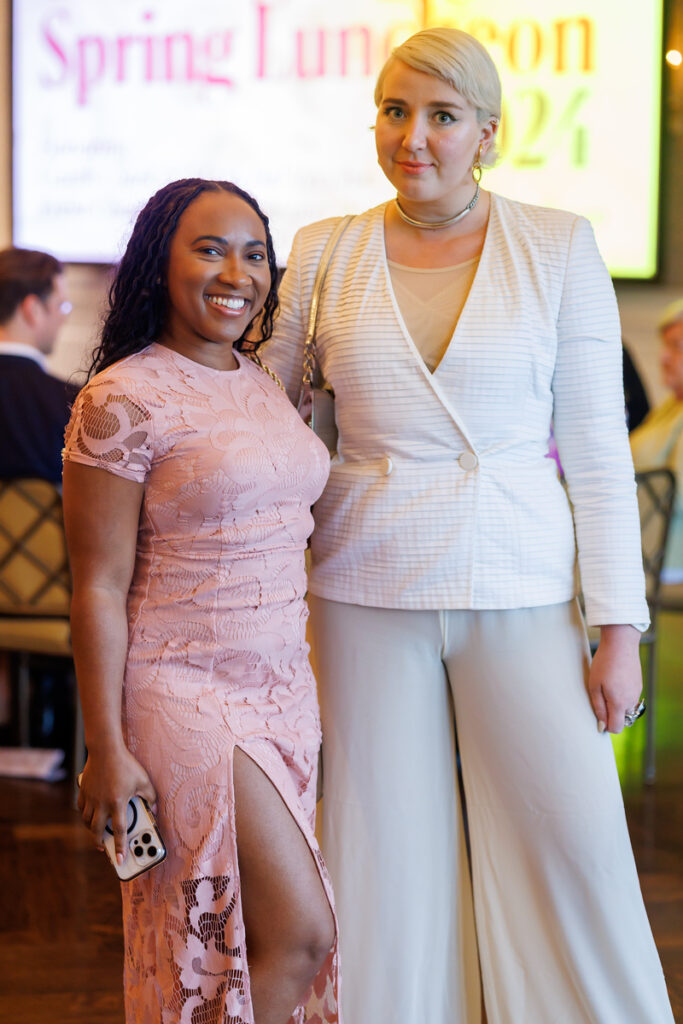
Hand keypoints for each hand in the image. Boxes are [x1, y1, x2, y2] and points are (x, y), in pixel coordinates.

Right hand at [77, 745, 156, 865]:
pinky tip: (89, 815)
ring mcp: (90, 798)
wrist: (105, 749)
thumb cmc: (126, 764)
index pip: (119, 831)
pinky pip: (81, 808)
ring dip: (91, 830)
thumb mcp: (143, 780)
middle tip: (104, 848)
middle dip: (100, 843)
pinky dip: (84, 815)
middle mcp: (102, 803)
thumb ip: (150, 797)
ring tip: (97, 833)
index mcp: (117, 803)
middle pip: (97, 831)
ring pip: (86, 821)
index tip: (120, 860)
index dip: (120, 847)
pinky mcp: (83, 791)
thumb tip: (154, 809)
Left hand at [589, 624, 642, 733]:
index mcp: (619, 703)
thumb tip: (602, 726)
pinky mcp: (639, 685)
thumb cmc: (604, 664)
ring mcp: (637, 692)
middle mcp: (631, 700)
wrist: (621, 644)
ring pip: (627, 708)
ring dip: (617, 705)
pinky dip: (623, 695)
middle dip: (612, 715)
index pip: (617, 728)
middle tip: (600, 698)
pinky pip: (631, 697)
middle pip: (623, 719)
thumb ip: (598, 707)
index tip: (598, 716)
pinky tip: (615, 681)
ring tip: (607, 687)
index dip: (606, 726)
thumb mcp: (594, 686)